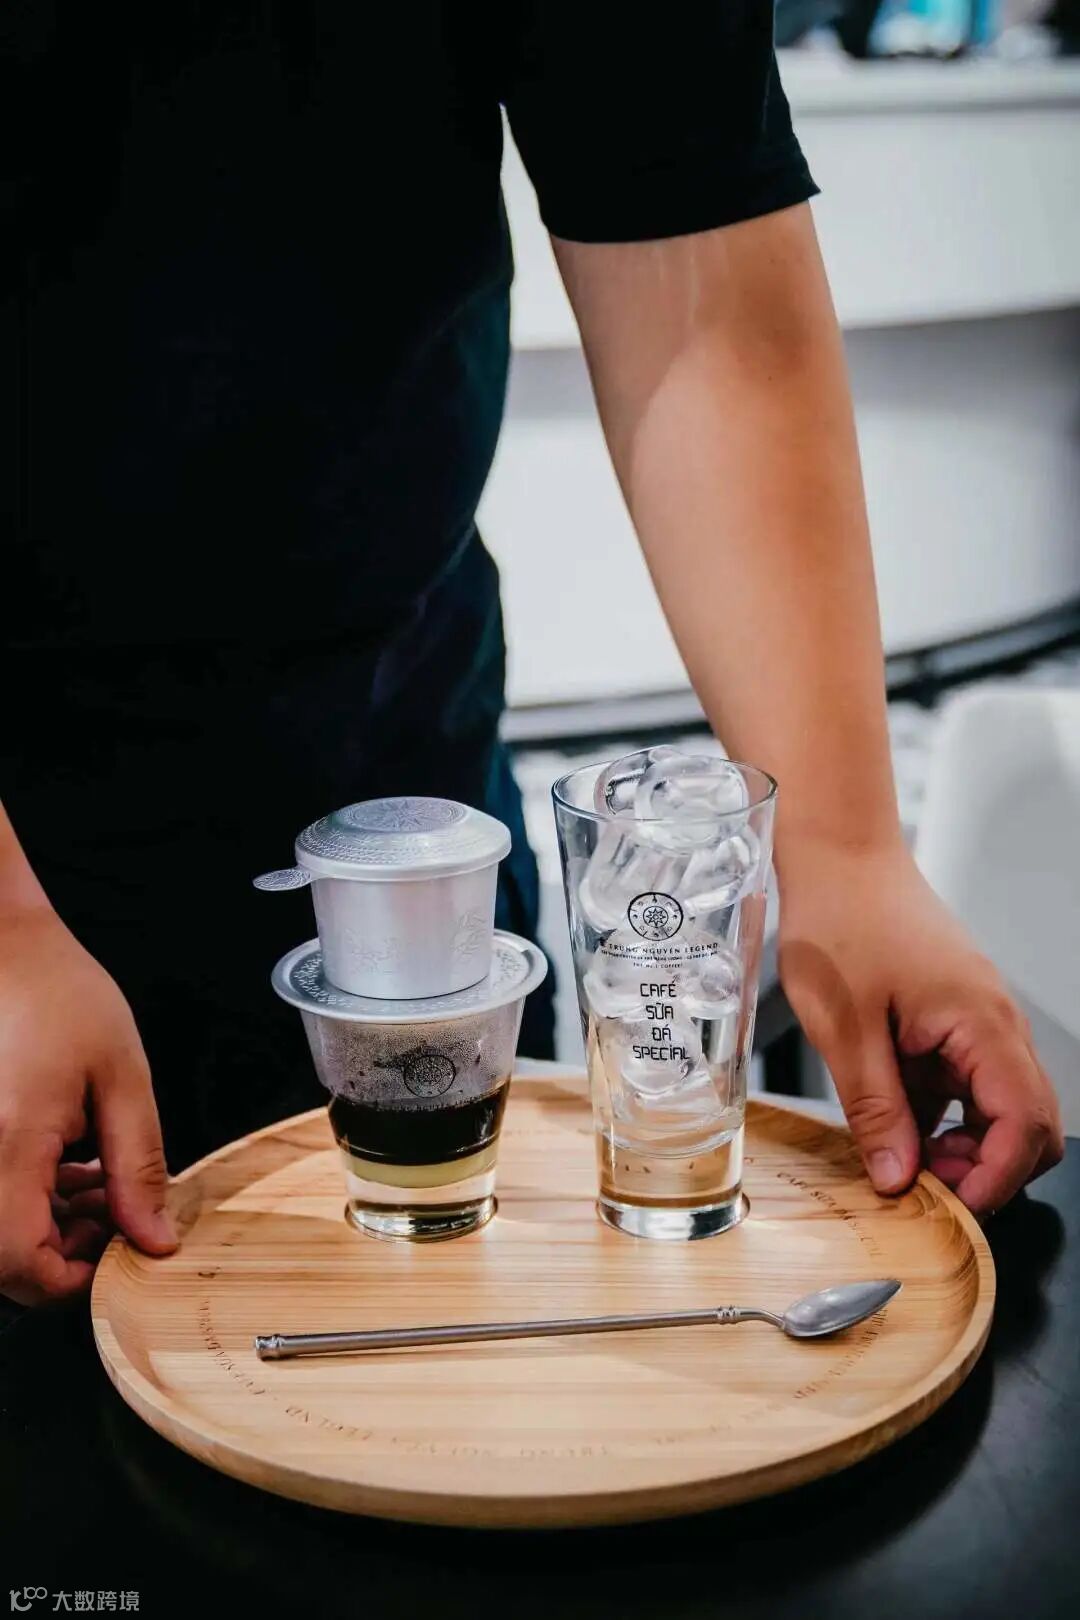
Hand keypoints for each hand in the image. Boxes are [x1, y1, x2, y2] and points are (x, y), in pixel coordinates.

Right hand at [0, 905, 176, 1304]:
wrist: (1, 946)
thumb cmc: (54, 991)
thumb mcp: (120, 1077)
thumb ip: (137, 1165)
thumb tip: (153, 1237)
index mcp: (7, 1149)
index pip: (22, 1267)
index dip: (75, 1280)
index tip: (123, 1256)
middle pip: (8, 1257)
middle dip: (71, 1249)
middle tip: (122, 1212)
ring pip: (2, 1230)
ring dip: (54, 1223)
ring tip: (104, 1180)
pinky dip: (33, 1195)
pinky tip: (74, 1163)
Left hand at [778, 842, 1063, 1216]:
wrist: (837, 856)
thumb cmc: (841, 919)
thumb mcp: (844, 1028)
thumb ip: (876, 1109)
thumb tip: (897, 1179)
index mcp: (981, 1023)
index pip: (1025, 1124)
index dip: (993, 1178)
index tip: (948, 1208)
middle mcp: (995, 1023)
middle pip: (1028, 1124)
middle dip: (985, 1168)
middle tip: (921, 1184)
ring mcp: (977, 1020)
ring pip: (997, 1107)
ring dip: (961, 1143)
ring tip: (899, 1153)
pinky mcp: (953, 1018)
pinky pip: (965, 1082)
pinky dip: (940, 1112)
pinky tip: (892, 1117)